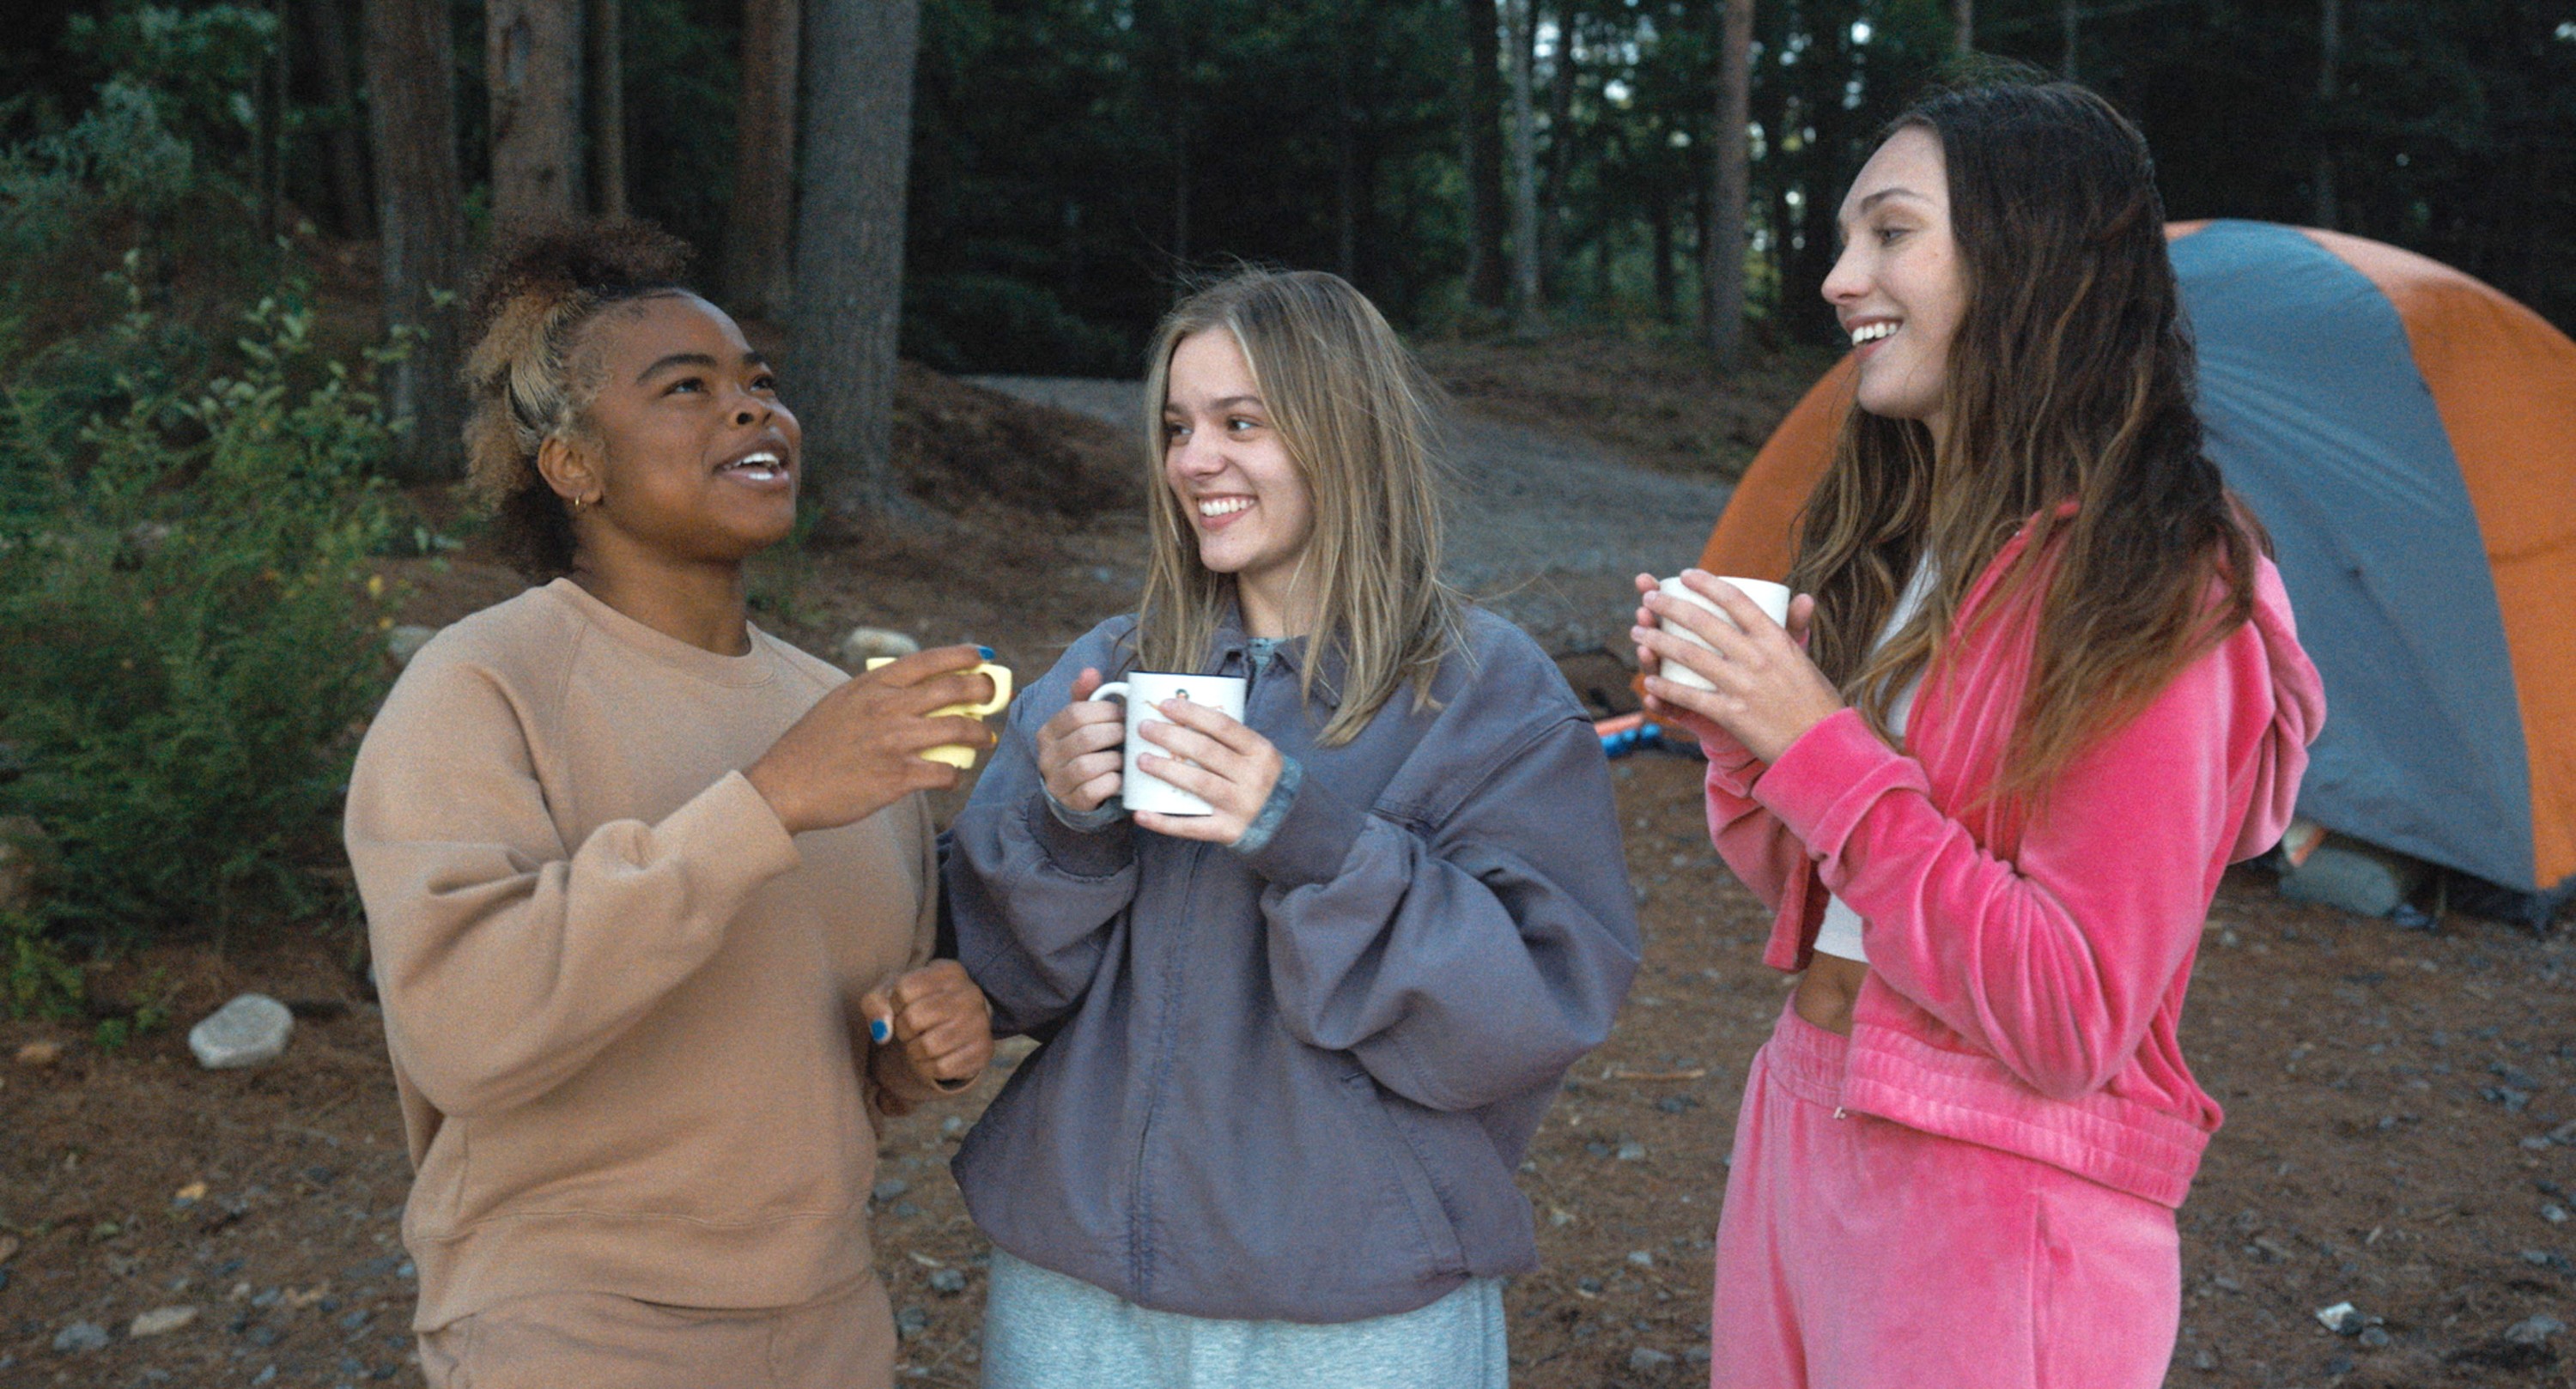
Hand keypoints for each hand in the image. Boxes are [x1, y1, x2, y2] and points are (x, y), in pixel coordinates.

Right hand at [744, 645, 999, 834]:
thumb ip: (877, 692)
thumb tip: (919, 689)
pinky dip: (955, 773)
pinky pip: (945, 772)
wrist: (784, 785)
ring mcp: (894, 742)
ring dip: (981, 734)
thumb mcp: (841, 702)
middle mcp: (887, 708)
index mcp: (873, 685)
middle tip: (994, 697)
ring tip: (986, 738)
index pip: (929, 660)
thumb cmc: (812, 745)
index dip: (962, 655)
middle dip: (985, 691)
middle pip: (954, 690)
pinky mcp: (897, 778)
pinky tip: (952, 774)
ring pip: (960, 729)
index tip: (982, 656)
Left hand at [860, 960, 994, 1106]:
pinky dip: (927, 1068)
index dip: (894, 1005)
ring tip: (919, 1044)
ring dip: (913, 1051)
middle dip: (902, 1030)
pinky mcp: (984, 1050)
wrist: (953, 1025)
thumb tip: (882, 1032)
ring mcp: (981, 1022)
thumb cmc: (917, 1003)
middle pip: (914, 1018)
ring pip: (928, 1046)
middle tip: (909, 1030)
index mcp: (949, 971)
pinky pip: (942, 1067)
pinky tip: (931, 1058)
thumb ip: (875, 1004)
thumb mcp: (892, 993)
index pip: (904, 989)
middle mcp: (971, 993)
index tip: (902, 1007)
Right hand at [1035, 668, 1126, 812]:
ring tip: (1127, 756)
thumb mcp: (1080, 723)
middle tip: (1131, 734)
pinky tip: (1122, 777)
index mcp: (1047, 732)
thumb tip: (1090, 671)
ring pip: (1089, 765)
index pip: (1075, 713)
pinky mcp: (1073, 802)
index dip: (1105, 711)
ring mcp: (1058, 782)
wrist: (1075, 794)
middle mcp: (1047, 757)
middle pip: (1085, 737)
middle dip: (1115, 733)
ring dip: (1115, 758)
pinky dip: (1114, 781)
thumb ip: (1085, 697)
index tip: (1123, 713)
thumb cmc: (1084, 750)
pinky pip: (1095, 789)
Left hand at [1129, 697, 1283, 845]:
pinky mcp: (1229, 831)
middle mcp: (1253, 777)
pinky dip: (1164, 821)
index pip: (1222, 725)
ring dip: (1165, 770)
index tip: (1165, 704)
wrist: (1291, 822)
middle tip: (1144, 728)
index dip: (1192, 713)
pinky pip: (1192, 826)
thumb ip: (1231, 740)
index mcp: (1260, 752)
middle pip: (1205, 752)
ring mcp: (1241, 806)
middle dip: (1170, 737)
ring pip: (1198, 783)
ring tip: (1141, 760)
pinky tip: (1141, 814)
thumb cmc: (1263, 780)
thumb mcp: (1258, 755)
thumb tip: (1182, 718)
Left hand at [1631, 571, 1841, 762]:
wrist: (1821, 745)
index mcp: (1775, 639)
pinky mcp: (1732, 714)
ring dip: (1657, 642)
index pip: (1736, 601)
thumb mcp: (1805, 659)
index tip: (1685, 575)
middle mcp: (1757, 657)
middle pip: (1704, 623)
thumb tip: (1803, 596)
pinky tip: (1650, 683)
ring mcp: (1743, 685)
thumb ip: (1796, 627)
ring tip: (1638, 634)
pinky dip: (1667, 689)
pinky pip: (1691, 697)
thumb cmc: (1813, 699)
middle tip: (1649, 600)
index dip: (1707, 584)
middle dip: (1669, 607)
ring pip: (1690, 656)